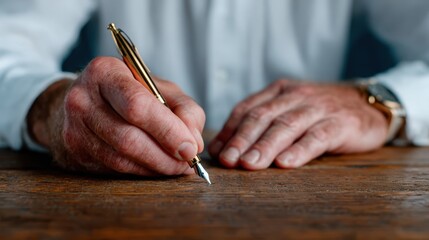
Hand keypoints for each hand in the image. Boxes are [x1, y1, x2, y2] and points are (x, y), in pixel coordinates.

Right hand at [27, 57, 204, 175]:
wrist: (85, 102)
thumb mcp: (160, 88)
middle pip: (128, 138)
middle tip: (188, 162)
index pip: (137, 106)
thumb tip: (194, 143)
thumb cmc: (129, 92)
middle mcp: (83, 99)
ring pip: (121, 159)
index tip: (190, 148)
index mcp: (105, 72)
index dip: (168, 131)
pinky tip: (156, 167)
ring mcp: (74, 127)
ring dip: (155, 168)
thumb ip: (185, 109)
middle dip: (165, 156)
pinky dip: (141, 172)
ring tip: (177, 166)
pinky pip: (114, 169)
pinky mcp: (74, 151)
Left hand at [208, 79, 387, 169]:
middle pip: (263, 117)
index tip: (217, 151)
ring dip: (266, 146)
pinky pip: (317, 137)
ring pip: (286, 126)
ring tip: (250, 164)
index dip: (230, 130)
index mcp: (279, 91)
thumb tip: (226, 149)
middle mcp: (296, 96)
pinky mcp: (340, 123)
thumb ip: (263, 124)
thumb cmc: (320, 112)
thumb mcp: (289, 110)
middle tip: (228, 160)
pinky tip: (286, 163)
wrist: (368, 104)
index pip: (248, 109)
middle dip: (242, 139)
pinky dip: (300, 150)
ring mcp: (318, 108)